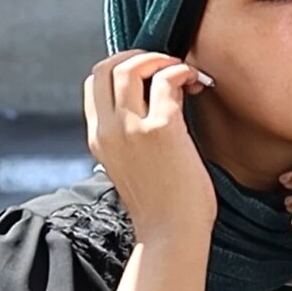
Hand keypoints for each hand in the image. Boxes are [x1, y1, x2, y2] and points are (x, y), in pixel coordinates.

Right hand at [84, 50, 213, 239]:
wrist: (171, 234)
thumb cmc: (162, 204)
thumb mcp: (129, 165)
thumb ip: (128, 137)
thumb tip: (149, 102)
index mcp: (98, 138)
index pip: (94, 82)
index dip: (121, 67)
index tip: (149, 75)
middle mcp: (108, 130)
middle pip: (107, 67)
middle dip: (138, 56)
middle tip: (166, 66)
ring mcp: (132, 128)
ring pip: (131, 67)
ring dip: (161, 60)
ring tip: (183, 74)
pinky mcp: (161, 130)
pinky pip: (167, 80)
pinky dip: (183, 72)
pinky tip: (197, 84)